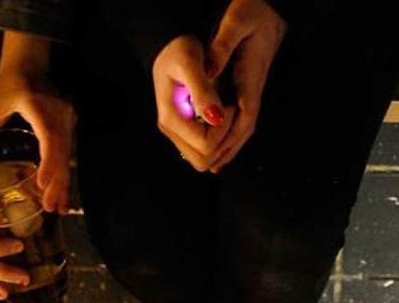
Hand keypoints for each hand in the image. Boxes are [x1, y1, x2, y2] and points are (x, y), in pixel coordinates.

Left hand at [0, 32, 74, 211]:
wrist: (29, 64)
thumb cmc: (6, 87)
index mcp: (36, 106)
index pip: (48, 137)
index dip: (48, 162)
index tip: (42, 184)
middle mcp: (58, 112)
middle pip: (61, 153)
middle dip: (56, 182)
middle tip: (48, 207)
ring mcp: (68, 118)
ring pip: (68, 155)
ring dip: (62, 182)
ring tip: (56, 207)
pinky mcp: (70, 125)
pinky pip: (68, 152)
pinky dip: (64, 173)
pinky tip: (60, 192)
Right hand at [153, 35, 233, 170]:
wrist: (168, 46)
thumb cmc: (179, 50)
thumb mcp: (191, 63)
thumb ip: (202, 91)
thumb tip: (216, 118)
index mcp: (171, 118)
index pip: (206, 145)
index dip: (224, 130)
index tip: (229, 105)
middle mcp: (171, 130)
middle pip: (203, 160)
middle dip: (223, 141)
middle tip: (229, 111)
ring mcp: (176, 133)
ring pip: (203, 159)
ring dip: (221, 143)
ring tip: (227, 112)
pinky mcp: (184, 130)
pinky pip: (203, 150)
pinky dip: (218, 141)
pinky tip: (223, 117)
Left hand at [205, 0, 285, 172]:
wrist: (271, 5)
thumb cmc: (254, 10)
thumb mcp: (235, 23)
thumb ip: (221, 47)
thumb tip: (208, 72)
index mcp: (251, 74)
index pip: (245, 113)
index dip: (231, 136)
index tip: (217, 153)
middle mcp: (254, 84)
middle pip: (246, 125)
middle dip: (230, 147)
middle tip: (213, 167)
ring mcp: (252, 84)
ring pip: (244, 121)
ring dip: (231, 142)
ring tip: (216, 161)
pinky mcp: (248, 80)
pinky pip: (241, 111)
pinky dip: (232, 128)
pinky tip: (220, 133)